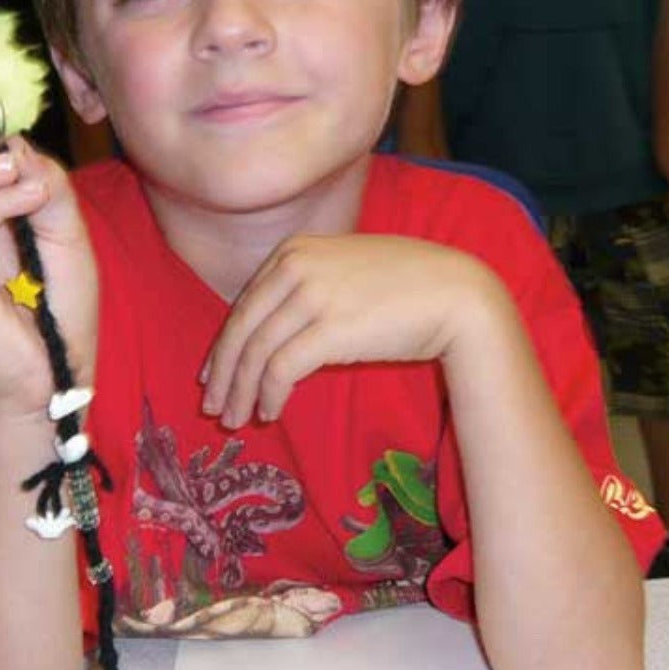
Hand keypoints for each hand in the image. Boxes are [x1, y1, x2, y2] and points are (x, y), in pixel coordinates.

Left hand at [201, 233, 498, 428]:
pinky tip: (270, 413)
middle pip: (241, 330)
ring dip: (241, 392)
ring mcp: (311, 296)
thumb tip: (272, 331)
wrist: (456, 293)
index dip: (224, 346)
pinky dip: (269, 396)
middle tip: (213, 407)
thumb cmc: (407, 283)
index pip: (245, 305)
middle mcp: (295, 267)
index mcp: (294, 250)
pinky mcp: (329, 329)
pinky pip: (281, 370)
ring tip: (235, 419)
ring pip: (256, 353)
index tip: (215, 374)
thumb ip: (305, 286)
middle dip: (223, 374)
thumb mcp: (344, 269)